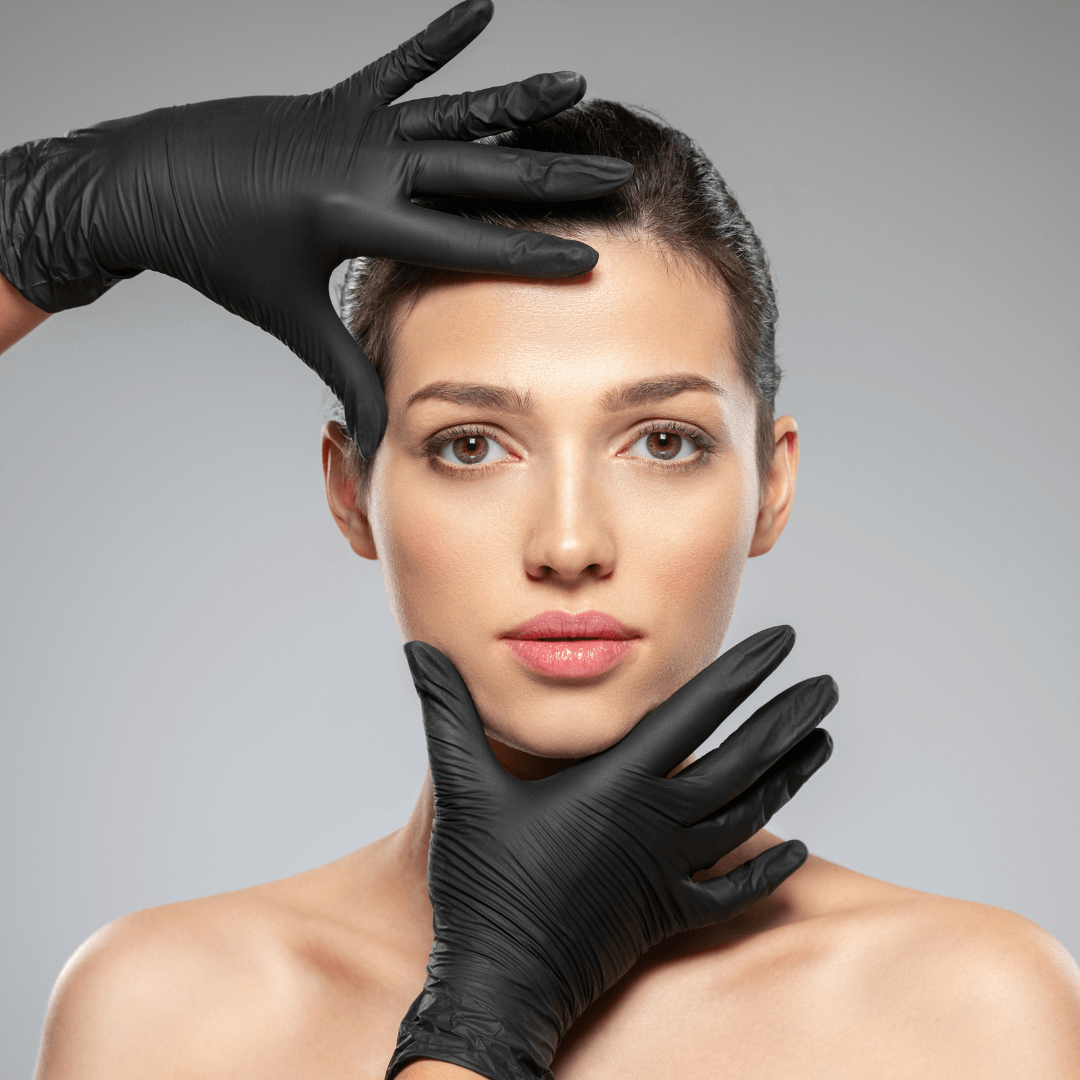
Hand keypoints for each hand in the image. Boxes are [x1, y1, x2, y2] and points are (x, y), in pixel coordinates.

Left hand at [0, 0, 631, 455]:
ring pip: (453, 113)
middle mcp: (363, 164)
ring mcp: (352, 124)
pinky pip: (400, 65)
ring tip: (577, 82)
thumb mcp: (289, 318)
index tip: (593, 257)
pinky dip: (442, 37)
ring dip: (519, 99)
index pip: (464, 243)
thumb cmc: (215, 255)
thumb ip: (344, 372)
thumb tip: (374, 438)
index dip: (531, 254)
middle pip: (479, 171)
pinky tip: (486, 6)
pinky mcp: (336, 99)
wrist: (143, 183)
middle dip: (553, 178)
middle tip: (616, 173)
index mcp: (354, 221)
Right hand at [392, 625, 835, 1079]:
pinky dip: (770, 871)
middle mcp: (657, 822)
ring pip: (750, 815)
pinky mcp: (669, 915)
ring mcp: (670, 872)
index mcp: (618, 782)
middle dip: (788, 718)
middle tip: (827, 685)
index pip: (696, 711)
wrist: (501, 985)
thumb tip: (420, 651)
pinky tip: (800, 852)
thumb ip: (448, 712)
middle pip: (743, 761)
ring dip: (791, 776)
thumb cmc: (482, 883)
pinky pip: (735, 891)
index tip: (783, 641)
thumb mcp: (461, 786)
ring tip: (822, 740)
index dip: (743, 671)